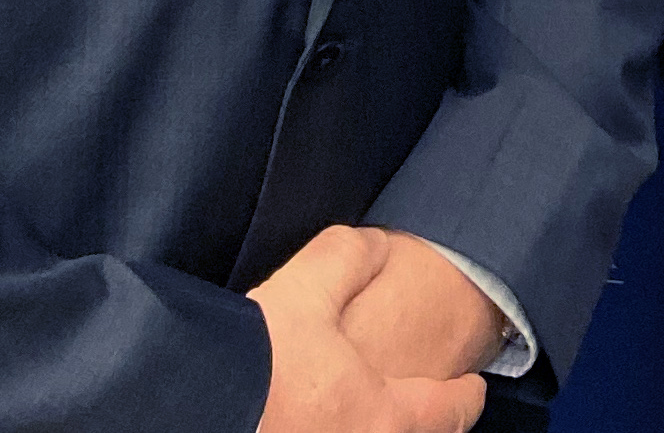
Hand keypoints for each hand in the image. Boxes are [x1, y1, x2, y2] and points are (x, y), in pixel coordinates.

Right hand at [250, 227, 486, 432]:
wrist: (190, 409)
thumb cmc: (257, 361)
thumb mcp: (307, 288)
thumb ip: (350, 259)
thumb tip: (378, 248)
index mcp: (383, 415)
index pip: (446, 410)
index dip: (464, 394)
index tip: (474, 386)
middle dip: (422, 421)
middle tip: (426, 403)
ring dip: (376, 427)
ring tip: (366, 408)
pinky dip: (336, 428)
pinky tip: (312, 418)